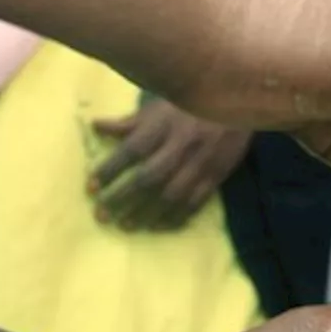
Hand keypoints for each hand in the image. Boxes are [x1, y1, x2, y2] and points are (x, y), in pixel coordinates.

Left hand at [89, 99, 250, 229]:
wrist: (239, 105)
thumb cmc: (191, 106)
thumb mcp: (158, 108)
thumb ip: (129, 122)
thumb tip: (94, 126)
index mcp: (164, 126)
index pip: (133, 150)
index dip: (111, 169)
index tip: (91, 186)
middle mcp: (181, 146)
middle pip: (149, 177)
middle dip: (123, 197)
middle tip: (101, 214)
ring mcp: (201, 163)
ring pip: (171, 194)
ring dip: (146, 213)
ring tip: (125, 225)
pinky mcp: (217, 176)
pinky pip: (195, 201)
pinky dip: (176, 217)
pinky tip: (158, 226)